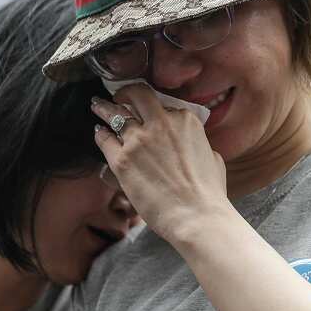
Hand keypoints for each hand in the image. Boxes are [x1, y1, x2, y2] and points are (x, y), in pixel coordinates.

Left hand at [91, 85, 226, 237]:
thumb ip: (199, 145)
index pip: (164, 105)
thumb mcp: (213, 158)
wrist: (197, 217)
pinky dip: (101, 135)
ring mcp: (139, 140)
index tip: (148, 112)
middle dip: (126, 93)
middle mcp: (161, 123)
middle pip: (137, 95)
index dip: (155, 109)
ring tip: (97, 106)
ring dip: (104, 108)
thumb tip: (193, 146)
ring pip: (114, 113)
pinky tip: (99, 134)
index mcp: (185, 120)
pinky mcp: (122, 160)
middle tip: (119, 97)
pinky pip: (104, 139)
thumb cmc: (208, 194)